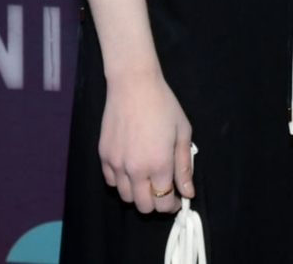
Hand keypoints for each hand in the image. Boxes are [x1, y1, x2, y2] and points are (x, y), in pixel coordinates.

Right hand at [96, 69, 194, 213]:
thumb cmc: (163, 105)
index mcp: (159, 164)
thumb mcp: (183, 133)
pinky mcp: (104, 155)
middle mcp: (135, 169)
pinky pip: (111, 181)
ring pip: (125, 197)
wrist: (133, 84)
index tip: (176, 198)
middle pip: (143, 207)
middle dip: (156, 204)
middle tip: (162, 190)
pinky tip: (130, 169)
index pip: (163, 203)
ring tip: (146, 179)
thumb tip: (188, 192)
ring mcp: (116, 164)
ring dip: (138, 194)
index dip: (171, 205)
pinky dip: (121, 181)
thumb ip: (184, 166)